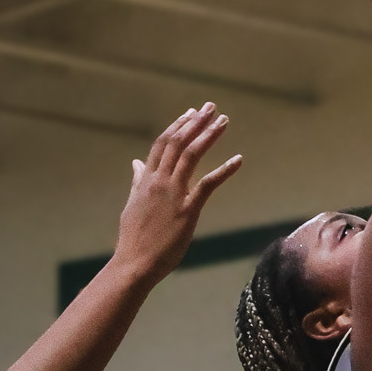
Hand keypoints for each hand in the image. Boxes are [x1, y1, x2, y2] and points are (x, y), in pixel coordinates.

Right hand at [113, 104, 241, 282]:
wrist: (134, 263)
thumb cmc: (134, 238)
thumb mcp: (132, 204)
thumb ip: (137, 181)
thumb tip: (136, 163)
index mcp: (146, 179)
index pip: (162, 143)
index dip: (178, 125)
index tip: (191, 112)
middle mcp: (159, 181)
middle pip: (178, 142)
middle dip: (196, 122)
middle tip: (211, 106)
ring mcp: (173, 194)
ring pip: (191, 155)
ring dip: (209, 135)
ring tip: (223, 120)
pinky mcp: (187, 210)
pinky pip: (208, 184)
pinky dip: (225, 170)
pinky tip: (239, 159)